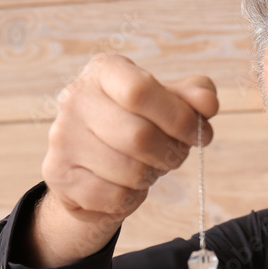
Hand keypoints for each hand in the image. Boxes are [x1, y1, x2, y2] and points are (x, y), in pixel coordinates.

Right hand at [42, 53, 218, 227]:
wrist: (92, 163)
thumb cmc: (138, 124)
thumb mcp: (168, 104)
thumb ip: (194, 97)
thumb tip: (207, 103)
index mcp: (104, 71)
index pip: (140, 91)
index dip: (177, 117)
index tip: (196, 133)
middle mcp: (75, 99)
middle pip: (139, 136)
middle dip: (170, 153)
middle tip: (175, 155)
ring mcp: (63, 138)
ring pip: (129, 171)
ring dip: (152, 176)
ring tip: (148, 167)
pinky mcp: (59, 176)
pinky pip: (114, 196)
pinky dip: (132, 197)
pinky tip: (127, 185)